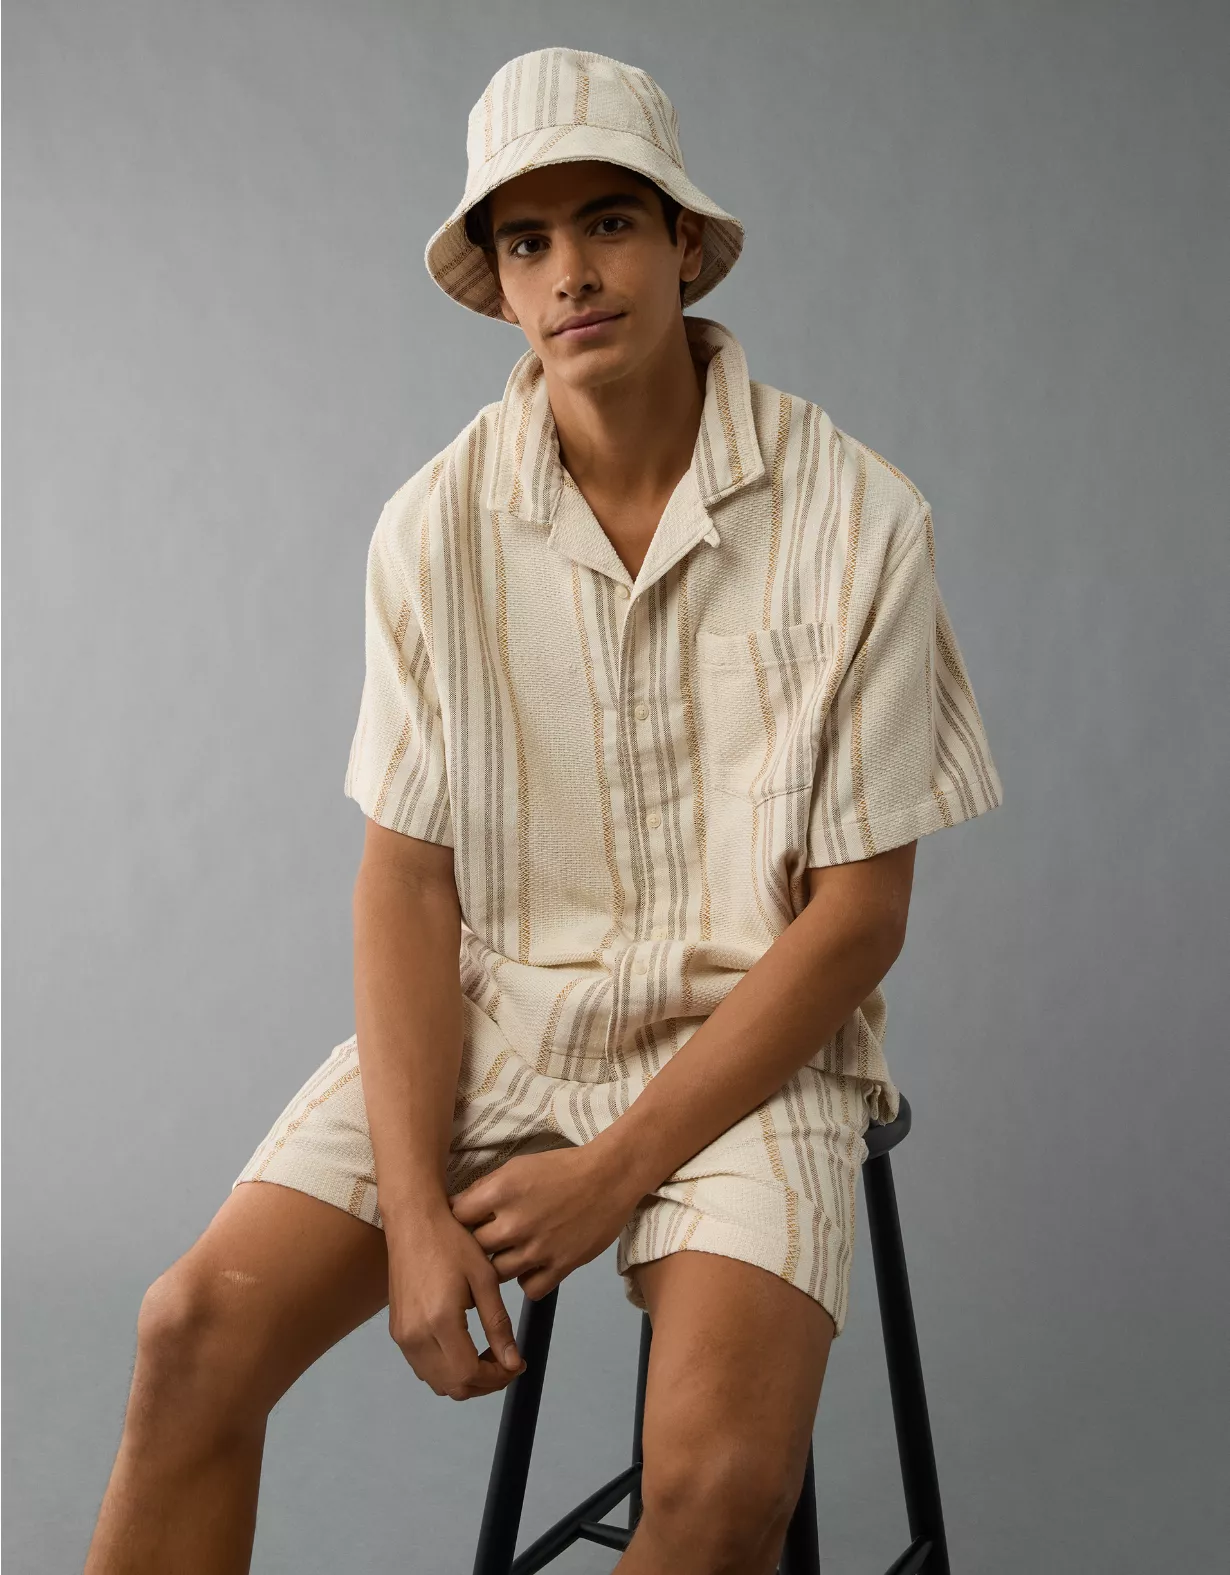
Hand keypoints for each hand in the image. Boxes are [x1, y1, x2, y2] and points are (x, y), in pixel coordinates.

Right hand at [384, 1207, 527, 1402]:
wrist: (413, 1221)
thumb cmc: (452, 1242)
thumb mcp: (484, 1279)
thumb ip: (498, 1325)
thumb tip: (513, 1362)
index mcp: (440, 1321)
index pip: (469, 1374)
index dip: (497, 1378)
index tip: (516, 1364)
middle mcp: (415, 1336)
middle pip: (453, 1387)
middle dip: (484, 1383)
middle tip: (507, 1362)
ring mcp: (402, 1336)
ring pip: (437, 1382)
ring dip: (465, 1379)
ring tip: (488, 1355)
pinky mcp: (397, 1330)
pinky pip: (423, 1367)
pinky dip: (447, 1369)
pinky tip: (465, 1347)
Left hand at [448, 1142, 643, 1300]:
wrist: (609, 1177)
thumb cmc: (562, 1168)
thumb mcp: (517, 1166)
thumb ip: (486, 1189)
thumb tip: (458, 1208)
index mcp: (500, 1192)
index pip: (457, 1217)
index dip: (459, 1219)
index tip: (467, 1220)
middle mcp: (515, 1224)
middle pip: (475, 1249)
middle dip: (478, 1244)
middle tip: (488, 1239)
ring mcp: (538, 1249)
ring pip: (498, 1274)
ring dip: (500, 1264)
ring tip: (511, 1252)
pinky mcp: (560, 1266)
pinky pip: (529, 1289)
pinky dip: (528, 1281)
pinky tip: (532, 1266)